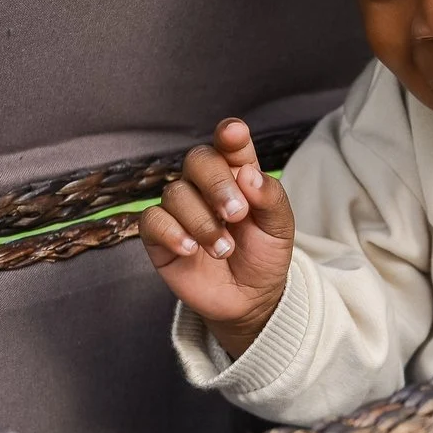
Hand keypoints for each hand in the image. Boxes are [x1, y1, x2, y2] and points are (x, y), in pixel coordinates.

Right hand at [140, 118, 295, 357]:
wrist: (250, 299)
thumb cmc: (264, 255)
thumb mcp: (280, 228)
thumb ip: (270, 198)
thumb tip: (249, 174)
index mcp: (237, 174)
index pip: (229, 145)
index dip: (229, 135)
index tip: (234, 133)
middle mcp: (205, 185)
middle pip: (198, 160)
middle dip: (217, 184)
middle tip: (237, 214)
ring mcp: (181, 209)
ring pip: (176, 192)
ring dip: (202, 221)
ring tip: (224, 248)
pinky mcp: (159, 235)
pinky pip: (152, 220)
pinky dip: (172, 232)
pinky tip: (191, 249)